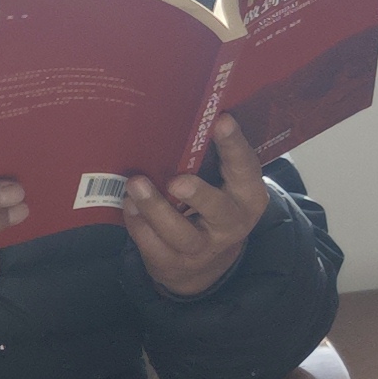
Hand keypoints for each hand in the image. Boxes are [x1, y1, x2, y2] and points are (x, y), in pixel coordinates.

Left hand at [125, 118, 272, 298]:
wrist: (206, 265)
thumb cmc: (212, 206)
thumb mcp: (224, 185)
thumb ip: (212, 159)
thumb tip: (187, 113)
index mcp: (248, 196)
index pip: (246, 168)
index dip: (234, 145)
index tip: (221, 120)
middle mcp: (231, 224)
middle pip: (219, 210)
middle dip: (198, 195)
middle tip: (177, 181)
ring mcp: (203, 247)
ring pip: (180, 232)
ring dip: (156, 209)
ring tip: (136, 185)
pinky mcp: (174, 263)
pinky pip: (154, 246)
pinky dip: (139, 225)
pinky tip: (129, 206)